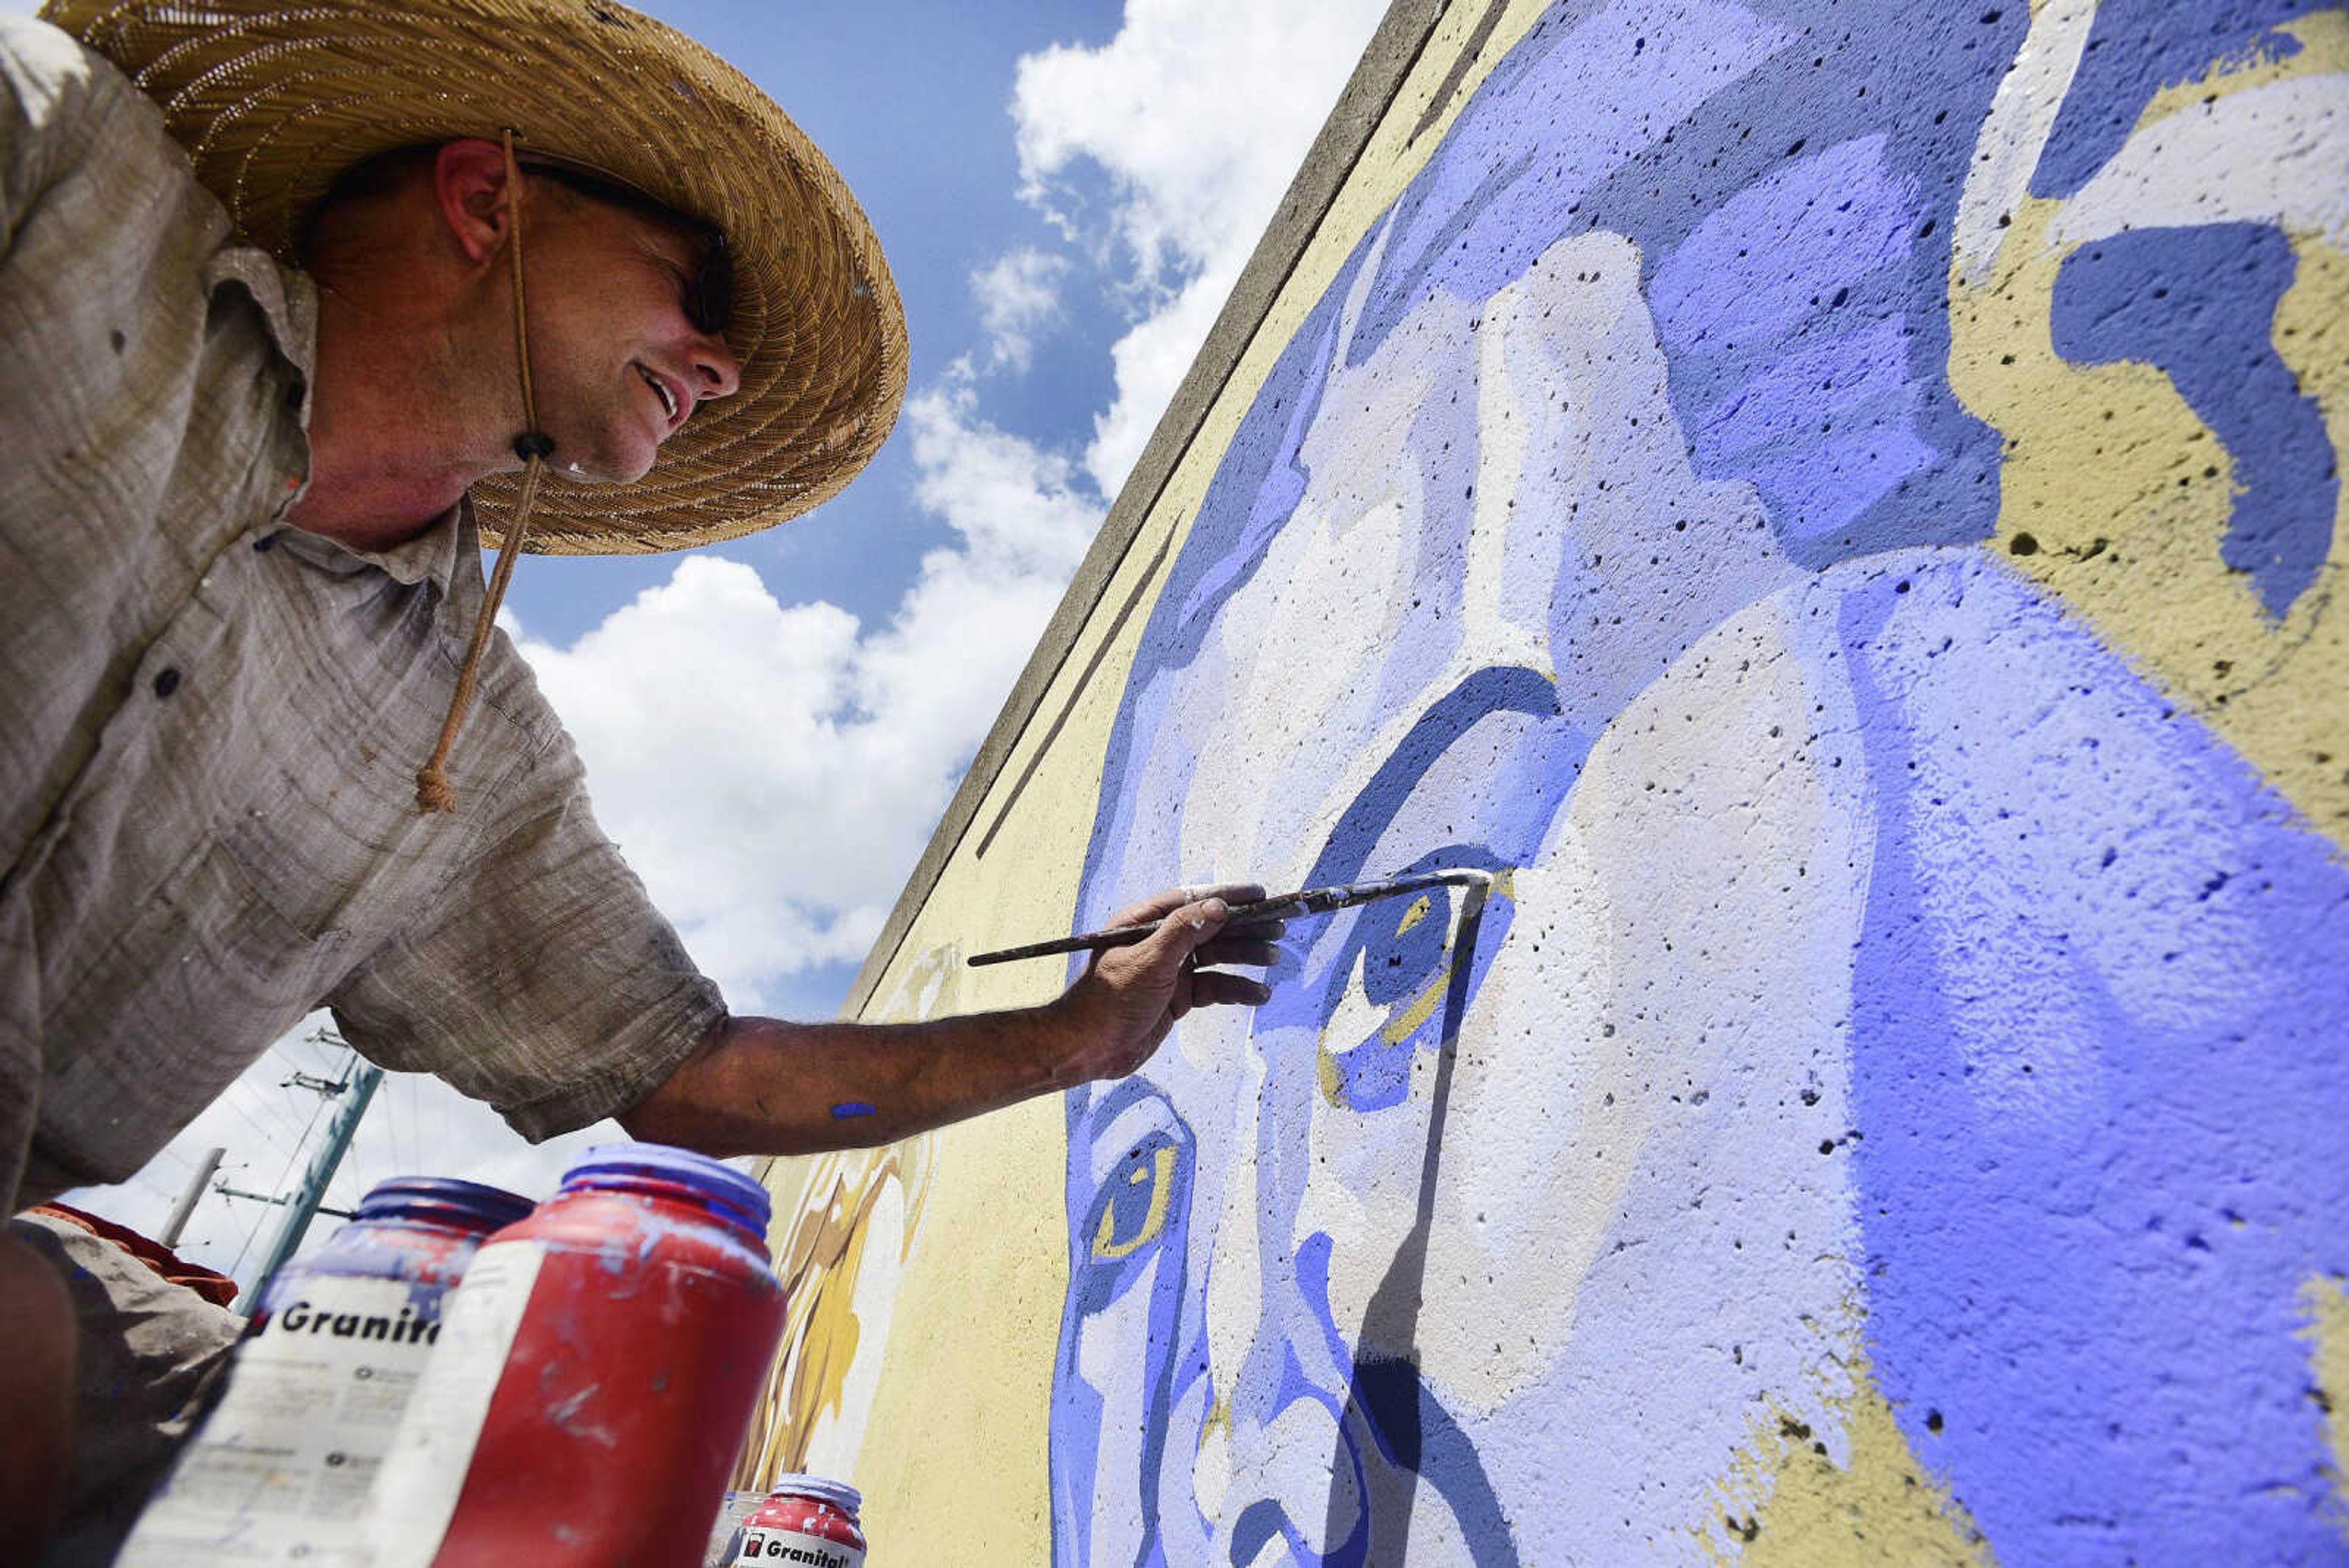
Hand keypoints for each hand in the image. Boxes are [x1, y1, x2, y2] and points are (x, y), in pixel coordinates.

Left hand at [1050, 883, 1282, 1081]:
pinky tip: (1259, 994)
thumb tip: (1218, 905)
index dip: (1226, 897)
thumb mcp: (1149, 960)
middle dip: (1244, 927)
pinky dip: (1236, 989)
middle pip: (1209, 928)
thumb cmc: (1111, 1000)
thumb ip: (1184, 932)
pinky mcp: (1177, 998)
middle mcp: (1158, 943)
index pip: (1192, 901)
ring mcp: (1169, 971)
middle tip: (1279, 926)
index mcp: (1143, 923)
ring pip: (1215, 957)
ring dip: (1245, 956)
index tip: (1260, 895)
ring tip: (1275, 957)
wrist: (1090, 1049)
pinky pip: (1213, 987)